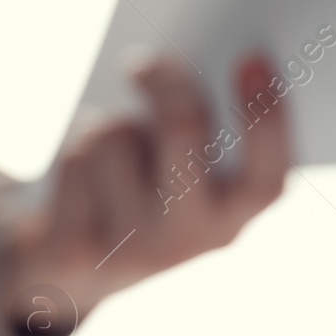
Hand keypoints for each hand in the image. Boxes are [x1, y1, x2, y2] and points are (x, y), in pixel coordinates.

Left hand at [1, 54, 291, 334]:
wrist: (68, 275)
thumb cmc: (135, 199)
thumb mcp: (176, 177)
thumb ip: (193, 136)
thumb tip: (172, 74)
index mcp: (230, 221)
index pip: (266, 178)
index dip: (267, 118)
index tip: (251, 60)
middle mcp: (188, 240)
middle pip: (183, 127)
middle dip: (164, 78)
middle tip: (144, 63)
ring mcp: (131, 248)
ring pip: (117, 133)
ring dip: (106, 123)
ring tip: (104, 152)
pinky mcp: (79, 247)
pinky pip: (78, 156)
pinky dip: (74, 147)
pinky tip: (77, 180)